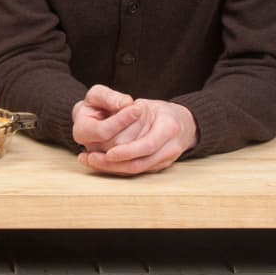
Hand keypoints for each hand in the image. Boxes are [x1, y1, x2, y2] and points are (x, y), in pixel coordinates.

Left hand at [73, 86, 196, 175]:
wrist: (183, 123)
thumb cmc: (159, 111)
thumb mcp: (145, 104)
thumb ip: (128, 109)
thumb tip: (111, 115)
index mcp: (169, 127)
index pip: (147, 145)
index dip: (127, 151)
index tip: (108, 152)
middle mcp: (171, 146)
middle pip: (140, 163)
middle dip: (114, 164)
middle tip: (92, 158)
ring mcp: (167, 159)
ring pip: (138, 170)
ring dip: (113, 168)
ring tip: (92, 161)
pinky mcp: (160, 167)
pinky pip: (139, 171)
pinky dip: (120, 169)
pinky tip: (103, 164)